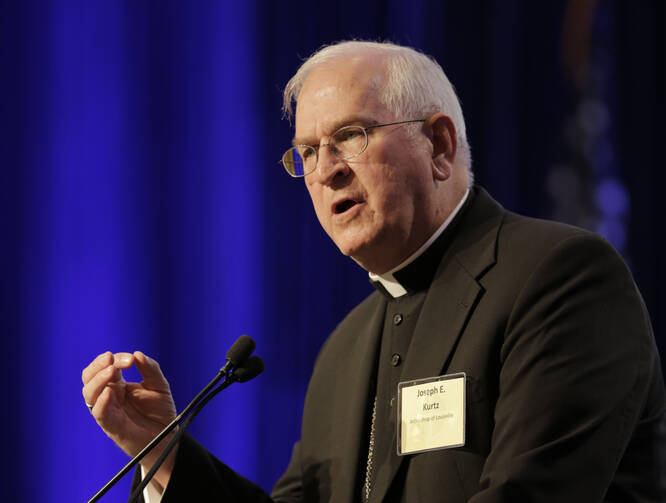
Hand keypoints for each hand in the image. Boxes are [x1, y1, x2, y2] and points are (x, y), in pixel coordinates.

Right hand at [82, 351, 177, 483]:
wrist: (166, 437)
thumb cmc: (160, 411)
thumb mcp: (159, 385)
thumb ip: (150, 369)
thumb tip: (137, 354)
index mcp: (119, 384)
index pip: (106, 366)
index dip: (116, 359)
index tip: (131, 359)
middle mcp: (109, 396)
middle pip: (89, 377)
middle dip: (98, 366)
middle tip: (112, 360)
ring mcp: (109, 410)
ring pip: (89, 394)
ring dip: (98, 380)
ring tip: (112, 371)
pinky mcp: (112, 426)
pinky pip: (100, 413)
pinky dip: (101, 402)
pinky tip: (109, 392)